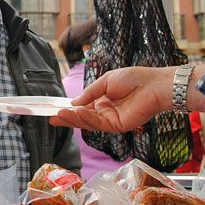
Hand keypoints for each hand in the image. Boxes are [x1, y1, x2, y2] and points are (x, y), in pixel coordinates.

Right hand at [49, 66, 166, 132]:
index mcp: (102, 100)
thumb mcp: (106, 81)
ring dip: (73, 119)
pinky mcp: (117, 126)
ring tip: (59, 115)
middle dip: (67, 118)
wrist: (152, 84)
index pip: (82, 108)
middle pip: (83, 118)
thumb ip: (90, 93)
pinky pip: (98, 124)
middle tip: (52, 118)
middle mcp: (105, 112)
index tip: (55, 111)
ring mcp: (111, 120)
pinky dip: (86, 118)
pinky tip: (76, 112)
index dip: (69, 110)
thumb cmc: (133, 79)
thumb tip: (73, 102)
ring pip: (88, 122)